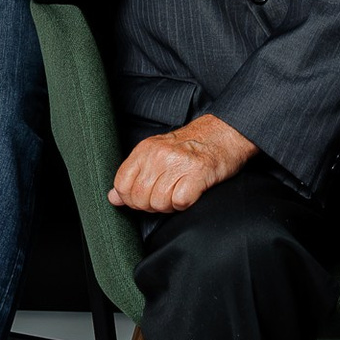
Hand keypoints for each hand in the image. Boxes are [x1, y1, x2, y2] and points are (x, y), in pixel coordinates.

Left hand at [109, 114, 255, 212]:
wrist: (225, 134)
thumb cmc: (192, 146)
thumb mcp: (157, 153)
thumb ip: (134, 174)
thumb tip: (113, 197)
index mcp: (146, 148)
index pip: (122, 185)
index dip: (130, 199)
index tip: (144, 197)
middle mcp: (159, 154)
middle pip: (139, 198)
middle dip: (151, 205)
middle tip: (165, 195)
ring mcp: (178, 163)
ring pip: (159, 203)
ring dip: (169, 205)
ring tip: (179, 191)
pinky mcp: (197, 174)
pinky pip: (179, 203)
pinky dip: (184, 204)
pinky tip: (190, 192)